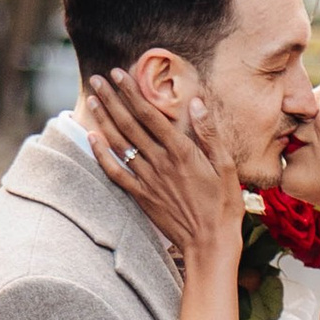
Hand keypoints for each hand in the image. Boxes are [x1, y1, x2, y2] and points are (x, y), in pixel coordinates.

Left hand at [92, 69, 240, 270]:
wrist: (210, 244)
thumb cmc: (224, 205)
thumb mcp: (227, 166)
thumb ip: (209, 133)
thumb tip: (196, 102)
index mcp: (181, 151)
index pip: (150, 114)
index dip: (132, 93)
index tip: (118, 75)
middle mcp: (160, 162)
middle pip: (129, 125)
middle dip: (112, 99)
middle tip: (97, 80)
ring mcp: (147, 180)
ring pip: (119, 144)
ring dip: (104, 120)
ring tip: (92, 100)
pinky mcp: (141, 196)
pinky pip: (115, 172)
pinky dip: (102, 155)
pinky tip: (92, 139)